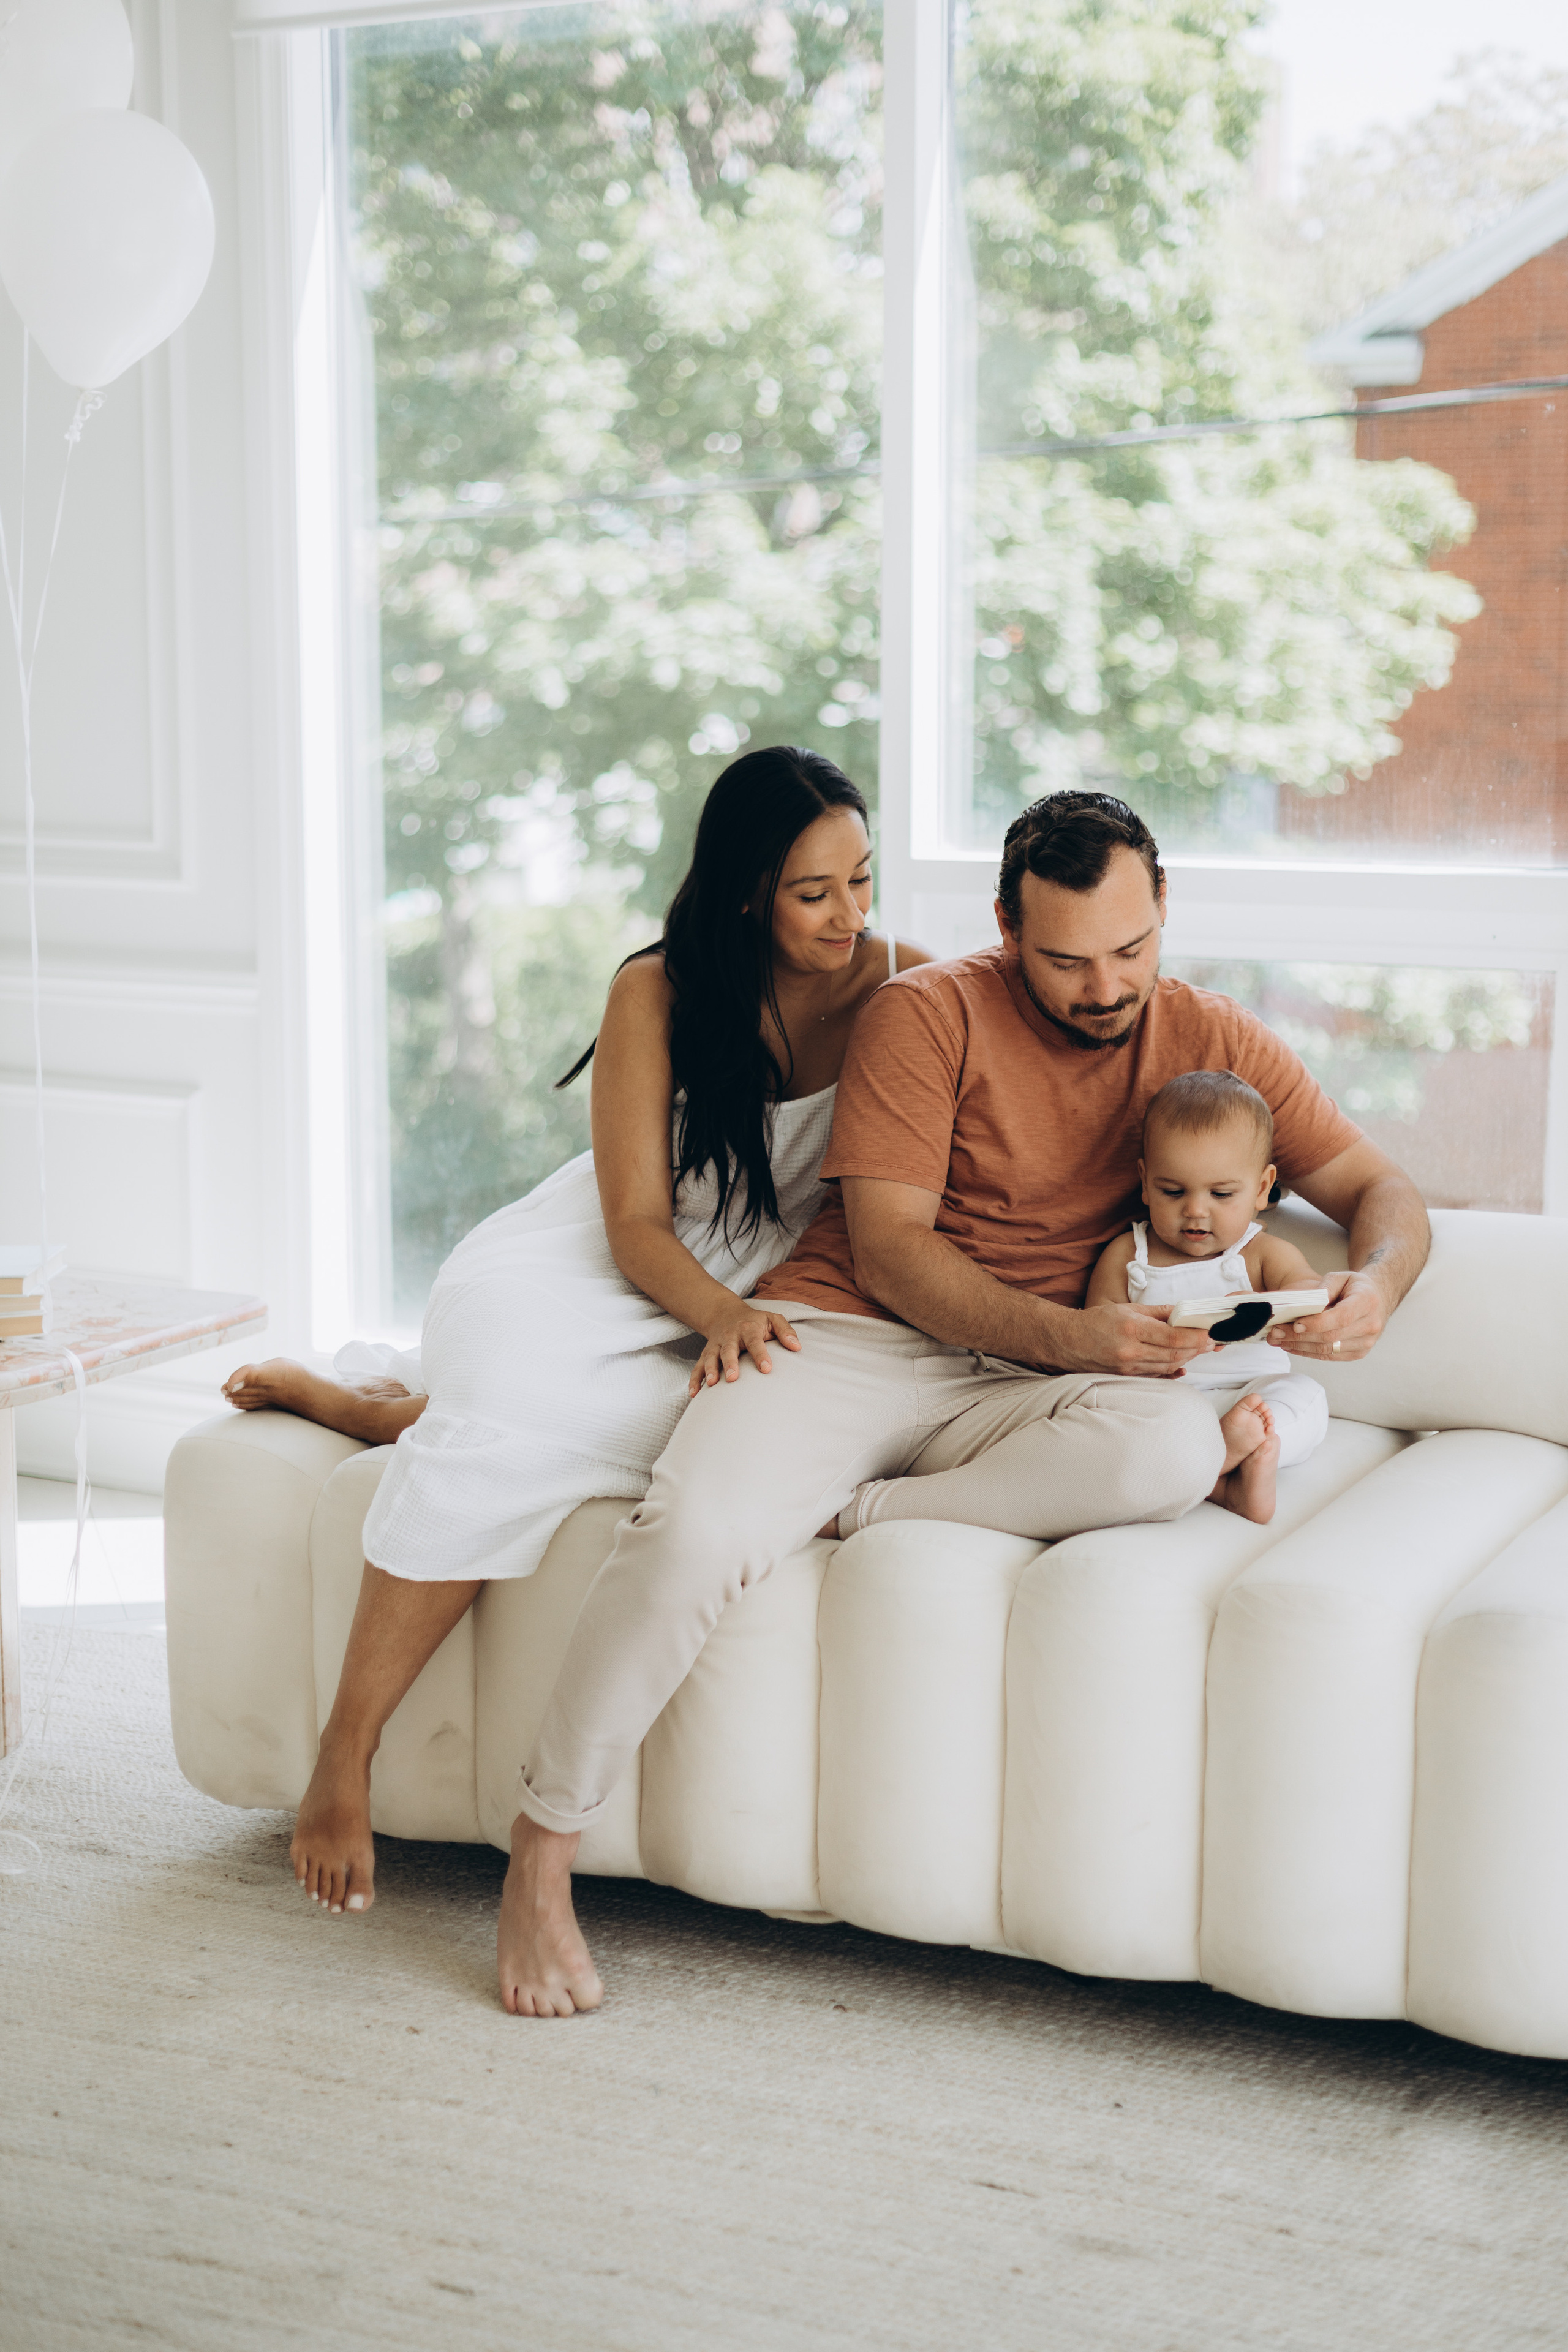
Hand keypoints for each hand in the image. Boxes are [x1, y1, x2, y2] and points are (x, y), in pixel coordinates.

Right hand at [689, 1302, 802, 1394]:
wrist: (725, 1313)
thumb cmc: (755, 1321)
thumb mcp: (772, 1319)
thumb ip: (785, 1331)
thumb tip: (797, 1347)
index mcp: (748, 1328)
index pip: (754, 1341)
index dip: (760, 1355)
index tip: (767, 1369)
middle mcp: (729, 1336)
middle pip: (728, 1349)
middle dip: (729, 1363)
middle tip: (733, 1378)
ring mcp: (716, 1345)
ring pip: (710, 1358)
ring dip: (710, 1370)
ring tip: (711, 1385)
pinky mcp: (706, 1354)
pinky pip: (698, 1367)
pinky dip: (695, 1380)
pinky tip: (695, 1394)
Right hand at [1050, 1301, 1218, 1377]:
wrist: (1067, 1341)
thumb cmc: (1095, 1321)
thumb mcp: (1126, 1308)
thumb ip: (1157, 1312)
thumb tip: (1182, 1312)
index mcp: (1132, 1328)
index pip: (1173, 1337)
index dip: (1196, 1337)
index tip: (1211, 1333)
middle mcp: (1131, 1351)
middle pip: (1174, 1354)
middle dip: (1197, 1348)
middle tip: (1212, 1341)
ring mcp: (1128, 1368)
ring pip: (1168, 1367)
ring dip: (1187, 1359)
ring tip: (1200, 1349)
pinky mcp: (1126, 1377)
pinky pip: (1156, 1376)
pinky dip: (1172, 1372)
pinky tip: (1183, 1366)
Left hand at [1269, 1268, 1386, 1361]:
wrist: (1378, 1299)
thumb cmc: (1355, 1286)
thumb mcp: (1342, 1276)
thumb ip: (1325, 1287)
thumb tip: (1306, 1302)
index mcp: (1367, 1302)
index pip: (1341, 1317)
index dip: (1317, 1323)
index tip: (1295, 1323)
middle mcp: (1370, 1325)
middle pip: (1330, 1336)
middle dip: (1299, 1336)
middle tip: (1275, 1332)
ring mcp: (1366, 1342)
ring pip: (1327, 1350)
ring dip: (1299, 1346)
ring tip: (1277, 1340)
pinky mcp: (1358, 1353)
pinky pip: (1329, 1356)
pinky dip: (1307, 1352)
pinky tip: (1291, 1346)